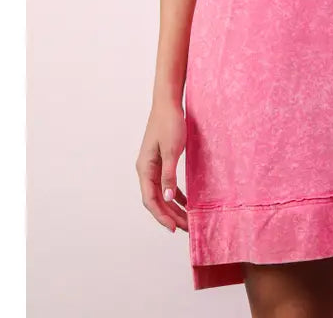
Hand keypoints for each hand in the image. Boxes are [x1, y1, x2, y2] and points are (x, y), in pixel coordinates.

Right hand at [135, 99, 188, 232]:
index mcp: (145, 168)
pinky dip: (176, 194)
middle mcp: (146, 170)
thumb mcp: (172, 150)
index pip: (150, 200)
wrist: (168, 103)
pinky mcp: (161, 161)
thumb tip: (168, 198)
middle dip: (170, 215)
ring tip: (187, 220)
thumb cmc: (169, 123)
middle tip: (186, 228)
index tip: (174, 228)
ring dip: (174, 207)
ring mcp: (153, 165)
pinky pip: (167, 184)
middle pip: (156, 200)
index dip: (162, 216)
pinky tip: (187, 202)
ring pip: (162, 193)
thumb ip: (169, 175)